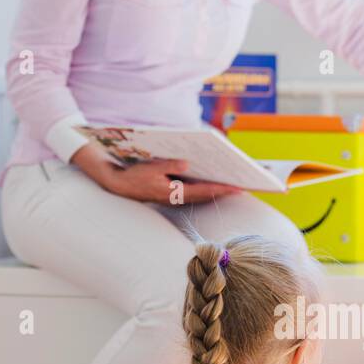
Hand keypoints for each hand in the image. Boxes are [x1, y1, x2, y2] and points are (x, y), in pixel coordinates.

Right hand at [101, 159, 238, 204]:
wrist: (120, 186)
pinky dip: (206, 190)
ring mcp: (176, 199)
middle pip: (206, 196)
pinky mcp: (173, 196)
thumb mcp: (152, 168)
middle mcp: (178, 198)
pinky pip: (194, 194)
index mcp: (175, 192)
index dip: (222, 189)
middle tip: (242, 188)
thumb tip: (186, 163)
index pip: (204, 191)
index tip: (237, 188)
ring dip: (217, 192)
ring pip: (201, 196)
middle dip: (224, 192)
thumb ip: (170, 165)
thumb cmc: (135, 176)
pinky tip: (213, 184)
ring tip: (232, 186)